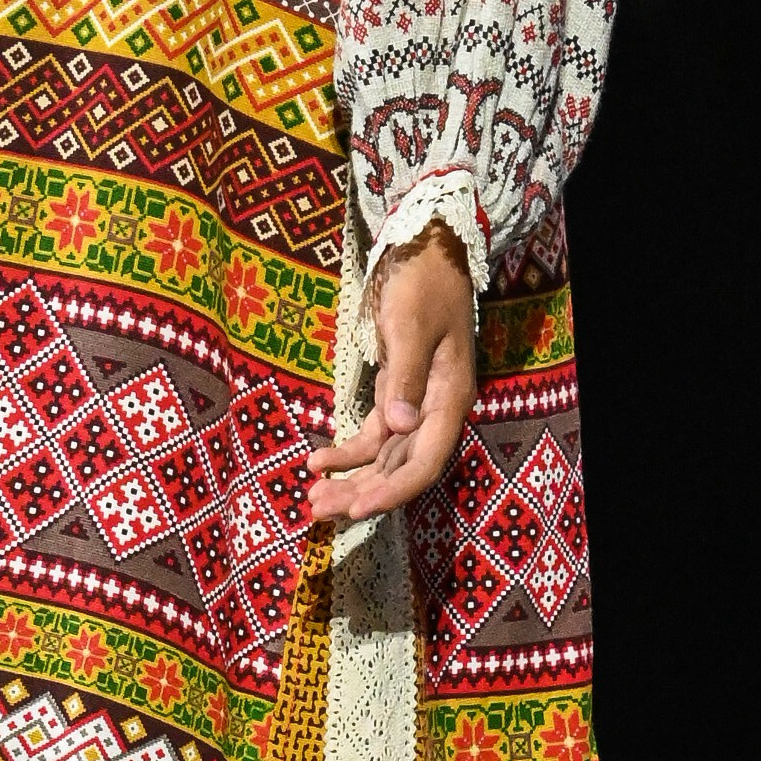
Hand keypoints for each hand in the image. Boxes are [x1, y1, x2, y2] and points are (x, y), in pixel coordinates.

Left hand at [307, 222, 477, 525]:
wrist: (428, 250)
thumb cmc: (421, 283)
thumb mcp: (410, 325)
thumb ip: (406, 376)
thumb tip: (402, 426)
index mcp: (448, 400)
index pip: (423, 463)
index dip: (390, 492)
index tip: (355, 509)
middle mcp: (436, 411)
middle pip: (401, 469)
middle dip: (361, 493)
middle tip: (317, 510)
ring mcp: (417, 405)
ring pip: (385, 458)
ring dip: (352, 479)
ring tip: (312, 499)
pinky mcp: (397, 393)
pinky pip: (375, 436)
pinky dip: (348, 451)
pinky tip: (316, 461)